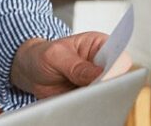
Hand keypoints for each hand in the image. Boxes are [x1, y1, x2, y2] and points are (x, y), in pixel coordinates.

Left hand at [11, 32, 132, 98]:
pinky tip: (75, 102)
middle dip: (106, 86)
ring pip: (108, 93)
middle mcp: (103, 64)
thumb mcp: (55, 56)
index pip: (120, 58)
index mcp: (100, 45)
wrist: (30, 71)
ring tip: (76, 94)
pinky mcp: (91, 95)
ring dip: (95, 97)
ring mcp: (98, 81)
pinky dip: (87, 105)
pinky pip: (95, 103)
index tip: (103, 79)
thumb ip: (76, 65)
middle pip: (118, 79)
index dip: (116, 70)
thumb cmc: (44, 55)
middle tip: (89, 90)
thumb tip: (98, 74)